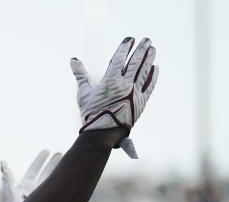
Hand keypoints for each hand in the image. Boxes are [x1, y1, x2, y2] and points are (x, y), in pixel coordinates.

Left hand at [0, 150, 62, 201]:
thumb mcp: (8, 190)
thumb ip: (7, 176)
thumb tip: (3, 162)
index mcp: (25, 184)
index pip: (34, 169)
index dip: (40, 160)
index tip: (47, 151)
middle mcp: (34, 189)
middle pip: (46, 173)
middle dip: (53, 163)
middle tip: (61, 153)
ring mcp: (42, 196)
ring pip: (52, 181)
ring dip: (58, 171)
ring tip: (68, 162)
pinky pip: (56, 191)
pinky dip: (62, 184)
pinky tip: (71, 179)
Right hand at [71, 37, 158, 158]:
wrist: (102, 135)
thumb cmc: (90, 114)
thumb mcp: (83, 93)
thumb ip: (80, 74)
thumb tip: (72, 59)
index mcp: (110, 80)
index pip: (120, 58)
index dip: (125, 47)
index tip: (130, 39)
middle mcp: (125, 84)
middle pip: (136, 62)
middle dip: (141, 49)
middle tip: (146, 39)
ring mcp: (135, 93)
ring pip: (144, 71)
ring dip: (149, 58)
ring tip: (152, 48)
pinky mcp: (141, 103)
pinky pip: (150, 86)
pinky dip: (153, 76)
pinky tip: (155, 68)